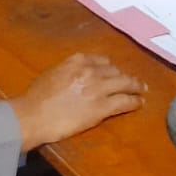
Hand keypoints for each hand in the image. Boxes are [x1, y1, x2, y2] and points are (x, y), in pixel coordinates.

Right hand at [10, 53, 147, 150]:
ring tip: (141, 90)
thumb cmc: (35, 97)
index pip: (102, 60)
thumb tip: (74, 76)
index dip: (110, 67)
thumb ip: (68, 71)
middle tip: (132, 81)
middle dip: (124, 76)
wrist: (33, 115)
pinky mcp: (102, 107)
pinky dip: (134, 101)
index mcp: (78, 61)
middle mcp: (91, 70)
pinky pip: (124, 101)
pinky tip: (139, 103)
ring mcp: (98, 88)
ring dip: (135, 86)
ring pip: (125, 83)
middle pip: (115, 71)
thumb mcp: (52, 73)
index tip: (114, 71)